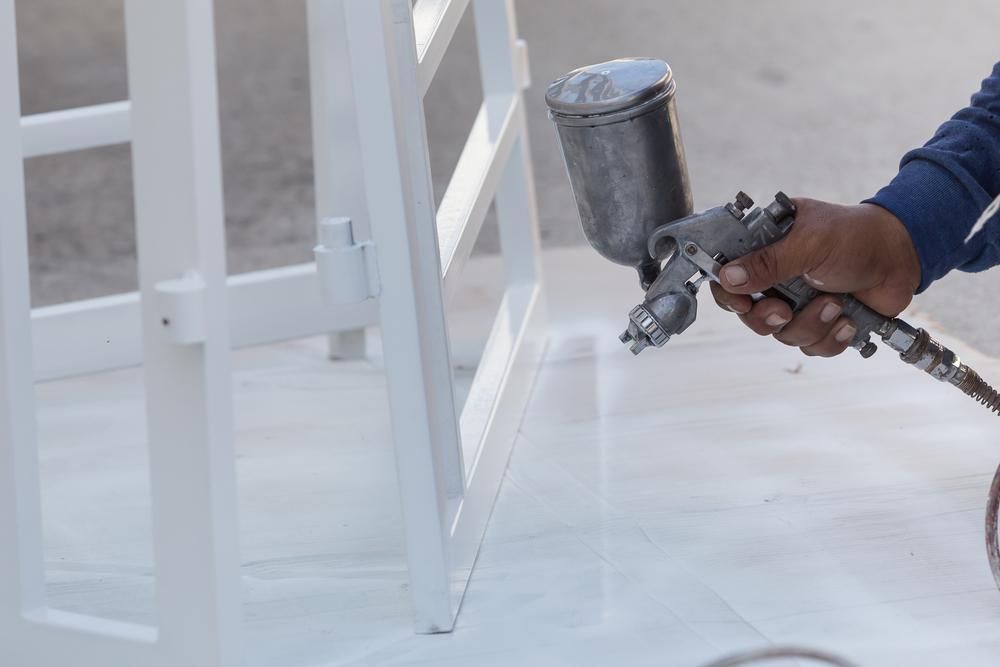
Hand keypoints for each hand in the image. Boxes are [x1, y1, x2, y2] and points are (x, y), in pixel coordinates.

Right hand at [709, 198, 920, 356]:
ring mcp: (797, 302)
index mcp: (765, 249)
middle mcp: (776, 278)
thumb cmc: (856, 236)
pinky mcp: (820, 322)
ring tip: (834, 303)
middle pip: (749, 314)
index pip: (727, 276)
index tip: (739, 302)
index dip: (728, 294)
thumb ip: (767, 262)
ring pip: (782, 334)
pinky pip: (811, 346)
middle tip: (783, 311)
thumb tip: (728, 277)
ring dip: (809, 324)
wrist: (902, 256)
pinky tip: (846, 318)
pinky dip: (830, 336)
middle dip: (768, 319)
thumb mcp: (809, 243)